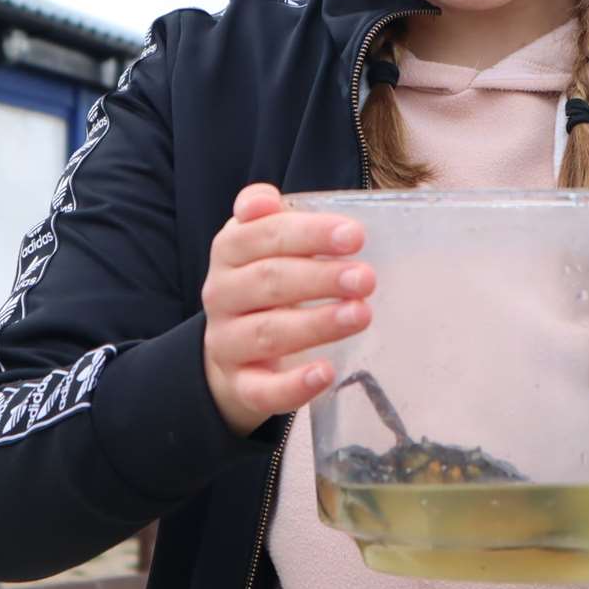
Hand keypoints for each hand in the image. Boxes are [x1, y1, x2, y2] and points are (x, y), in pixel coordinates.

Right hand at [201, 183, 373, 437]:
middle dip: (320, 278)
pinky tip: (325, 372)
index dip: (309, 234)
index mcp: (229, 250)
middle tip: (366, 278)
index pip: (263, 235)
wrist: (233, 350)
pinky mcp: (241, 385)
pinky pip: (263, 390)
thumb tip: (264, 199)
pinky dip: (294, 385)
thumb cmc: (267, 283)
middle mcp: (222, 294)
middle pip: (269, 281)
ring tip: (361, 314)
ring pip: (269, 333)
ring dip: (318, 324)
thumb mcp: (266, 243)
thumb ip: (274, 218)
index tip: (355, 236)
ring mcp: (227, 342)